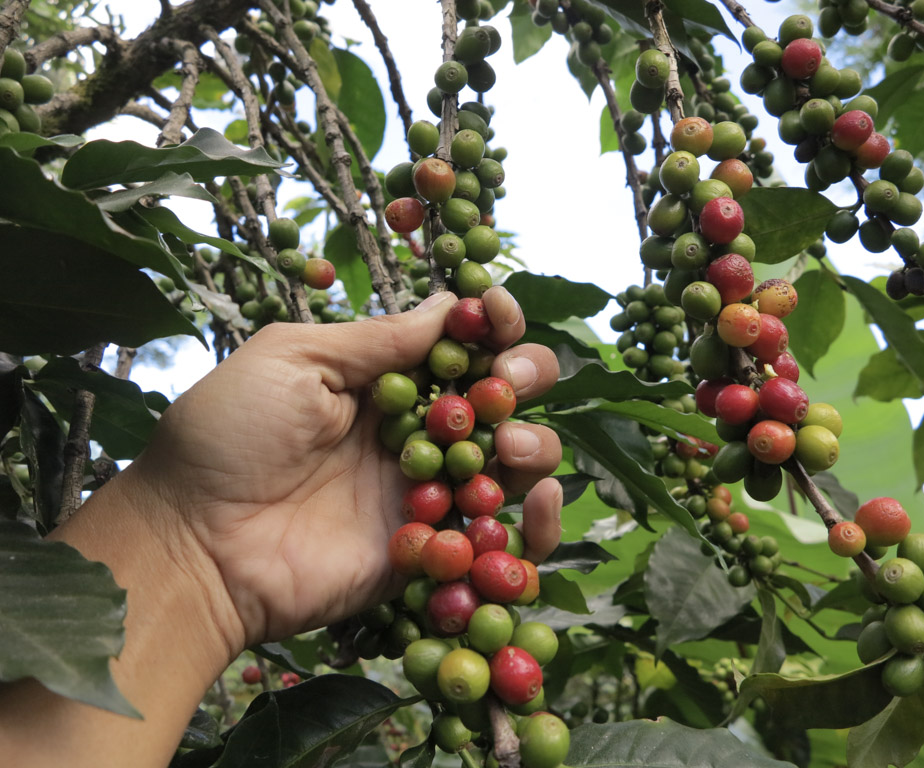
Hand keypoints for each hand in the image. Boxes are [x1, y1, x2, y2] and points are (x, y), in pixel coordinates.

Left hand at [127, 288, 561, 648]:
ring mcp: (429, 492)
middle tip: (504, 385)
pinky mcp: (434, 550)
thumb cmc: (228, 438)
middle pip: (501, 396)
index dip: (491, 323)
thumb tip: (452, 303)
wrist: (196, 545)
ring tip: (506, 445)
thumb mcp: (293, 358)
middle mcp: (418, 431)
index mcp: (383, 380)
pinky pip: (502, 538)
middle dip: (522, 376)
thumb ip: (377, 338)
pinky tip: (539, 503)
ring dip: (533, 444)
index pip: (461, 343)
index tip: (498, 315)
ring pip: (516, 461)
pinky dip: (538, 524)